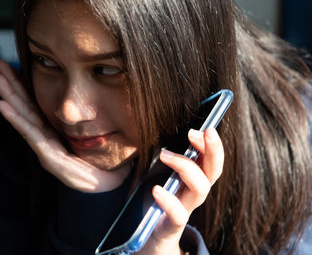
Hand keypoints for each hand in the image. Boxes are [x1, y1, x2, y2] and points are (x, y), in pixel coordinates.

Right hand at [0, 59, 130, 192]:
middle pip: (26, 108)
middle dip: (11, 86)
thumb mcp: (91, 133)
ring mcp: (46, 149)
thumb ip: (84, 119)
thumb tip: (85, 98)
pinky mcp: (50, 159)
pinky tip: (3, 105)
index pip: (35, 105)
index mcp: (54, 132)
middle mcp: (46, 139)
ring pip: (24, 119)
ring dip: (10, 98)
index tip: (14, 65)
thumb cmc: (100, 160)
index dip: (24, 86)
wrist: (109, 185)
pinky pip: (32, 135)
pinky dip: (16, 119)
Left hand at [136, 128, 223, 254]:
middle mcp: (195, 192)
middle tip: (198, 132)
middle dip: (212, 150)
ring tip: (164, 155)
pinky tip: (157, 190)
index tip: (204, 128)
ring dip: (185, 167)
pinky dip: (169, 201)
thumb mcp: (159, 174)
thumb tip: (157, 134)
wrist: (149, 235)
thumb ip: (163, 158)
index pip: (211, 160)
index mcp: (194, 178)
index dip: (211, 144)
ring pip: (200, 188)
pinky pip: (179, 214)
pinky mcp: (174, 224)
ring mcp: (187, 208)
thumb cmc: (156, 200)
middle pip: (213, 171)